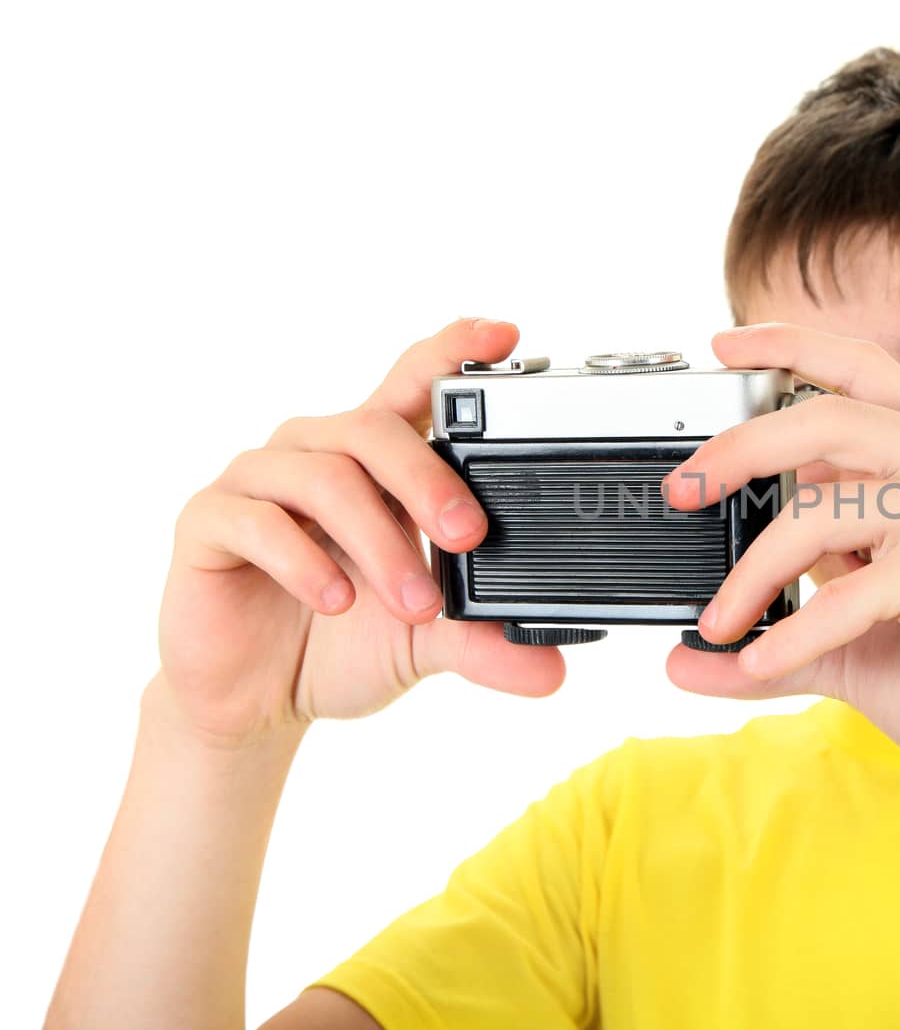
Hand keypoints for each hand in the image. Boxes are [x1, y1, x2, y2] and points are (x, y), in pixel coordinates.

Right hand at [155, 318, 564, 747]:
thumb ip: (482, 645)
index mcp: (375, 463)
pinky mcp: (209, 522)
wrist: (254, 703)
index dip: (452, 351)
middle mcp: (318, 454)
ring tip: (412, 604)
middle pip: (374, 427)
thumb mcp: (424, 645)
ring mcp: (259, 482)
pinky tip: (336, 600)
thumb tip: (553, 672)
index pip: (413, 386)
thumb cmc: (341, 644)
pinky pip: (258, 520)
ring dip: (377, 541)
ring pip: (323, 476)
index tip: (504, 335)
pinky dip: (305, 561)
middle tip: (467, 538)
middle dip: (429, 480)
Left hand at [664, 323, 899, 802]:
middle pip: (823, 418)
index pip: (862, 370)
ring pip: (815, 513)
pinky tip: (760, 665)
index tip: (722, 344)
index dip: (789, 344)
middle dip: (737, 449)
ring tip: (720, 625)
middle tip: (681, 491)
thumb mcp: (853, 646)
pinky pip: (839, 597)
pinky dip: (790, 639)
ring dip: (749, 577)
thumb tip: (683, 659)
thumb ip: (777, 635)